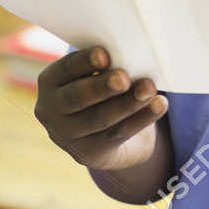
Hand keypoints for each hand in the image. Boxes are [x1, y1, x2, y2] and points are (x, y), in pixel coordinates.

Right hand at [35, 46, 167, 170]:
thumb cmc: (100, 89)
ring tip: (149, 88)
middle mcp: (51, 110)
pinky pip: (119, 133)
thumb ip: (104, 67)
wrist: (102, 135)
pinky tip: (159, 105)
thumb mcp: (93, 75)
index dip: (84, 62)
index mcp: (49, 82)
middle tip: (123, 78)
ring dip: (127, 103)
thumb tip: (129, 55)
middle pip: (77, 97)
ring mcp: (68, 136)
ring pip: (101, 118)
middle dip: (101, 87)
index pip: (65, 69)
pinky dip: (142, 118)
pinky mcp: (90, 153)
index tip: (104, 54)